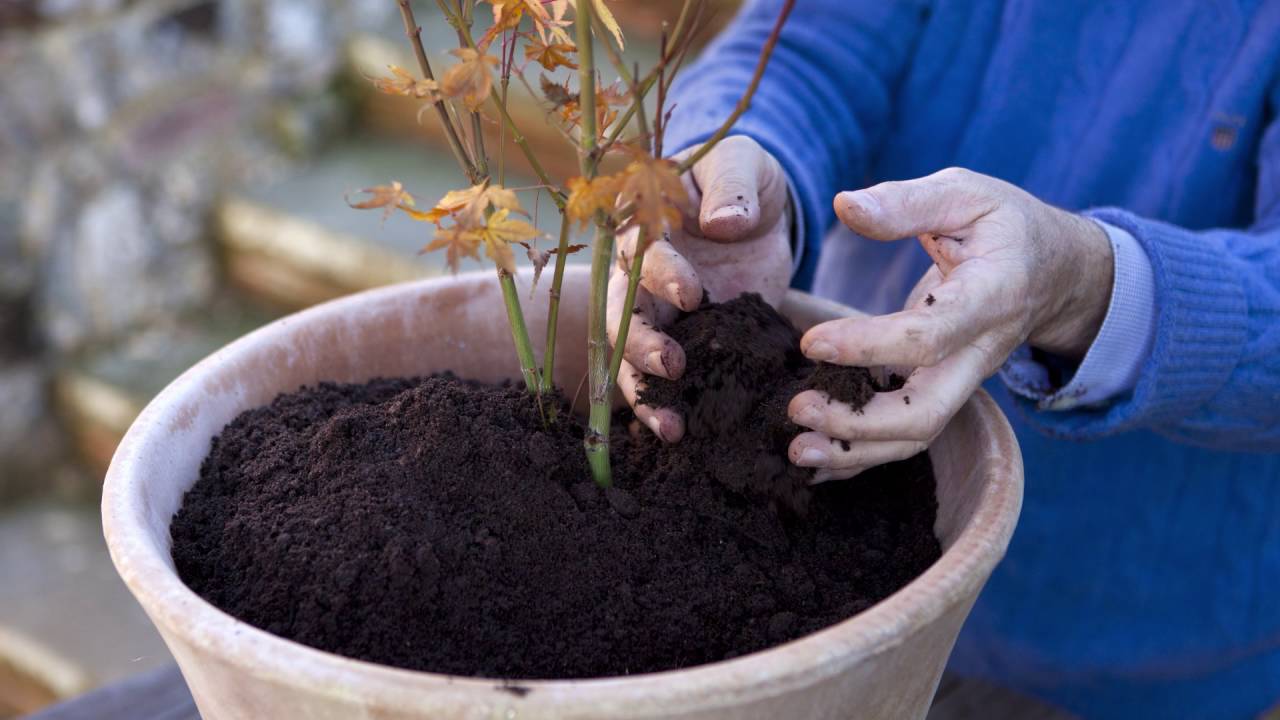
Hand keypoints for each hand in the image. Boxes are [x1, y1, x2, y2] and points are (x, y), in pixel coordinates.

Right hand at [608, 136, 792, 442]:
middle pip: (622, 317)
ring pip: (631, 359)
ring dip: (645, 394)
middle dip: (641, 346)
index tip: (693, 295)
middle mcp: (636, 276)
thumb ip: (733, 188)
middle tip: (672, 367)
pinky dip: (668, 407)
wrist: (755, 212)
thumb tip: (725, 223)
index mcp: (643, 224)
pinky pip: (664, 380)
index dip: (663, 275)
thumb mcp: (743, 165)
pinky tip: (683, 437)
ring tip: (671, 427)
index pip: (642, 253)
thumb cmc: (740, 178)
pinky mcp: (683, 342)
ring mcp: (655, 315)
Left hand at [788, 167, 1114, 482]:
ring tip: (796, 448)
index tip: (812, 342)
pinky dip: (858, 455)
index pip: (930, 336)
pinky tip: (813, 460)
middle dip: (860, 423)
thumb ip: (906, 203)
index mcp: (990, 297)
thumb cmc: (1003, 226)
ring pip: (915, 435)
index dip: (870, 346)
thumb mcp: (966, 194)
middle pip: (926, 412)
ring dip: (854, 451)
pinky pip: (903, 436)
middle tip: (796, 408)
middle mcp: (979, 353)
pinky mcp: (943, 390)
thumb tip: (844, 206)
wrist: (1053, 271)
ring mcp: (963, 380)